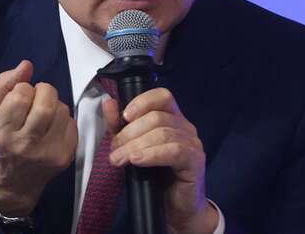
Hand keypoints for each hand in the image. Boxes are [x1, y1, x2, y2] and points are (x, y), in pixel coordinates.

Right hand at [0, 60, 77, 214]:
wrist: (7, 184)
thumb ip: (3, 84)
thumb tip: (27, 65)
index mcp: (1, 131)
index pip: (21, 94)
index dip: (23, 89)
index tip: (19, 97)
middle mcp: (25, 144)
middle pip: (47, 103)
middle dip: (44, 91)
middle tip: (37, 97)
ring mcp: (47, 152)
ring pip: (63, 111)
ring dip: (55, 105)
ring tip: (43, 114)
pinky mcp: (64, 157)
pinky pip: (73, 124)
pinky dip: (64, 120)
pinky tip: (51, 128)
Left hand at [105, 87, 217, 232]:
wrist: (177, 209)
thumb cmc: (157, 178)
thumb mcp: (134, 148)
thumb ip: (121, 127)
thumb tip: (109, 103)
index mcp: (174, 119)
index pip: (162, 97)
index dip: (142, 102)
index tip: (123, 117)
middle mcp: (186, 127)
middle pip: (158, 117)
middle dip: (130, 132)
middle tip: (114, 150)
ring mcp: (192, 143)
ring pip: (163, 133)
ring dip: (135, 146)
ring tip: (118, 159)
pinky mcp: (195, 161)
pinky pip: (174, 150)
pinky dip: (152, 154)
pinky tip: (137, 161)